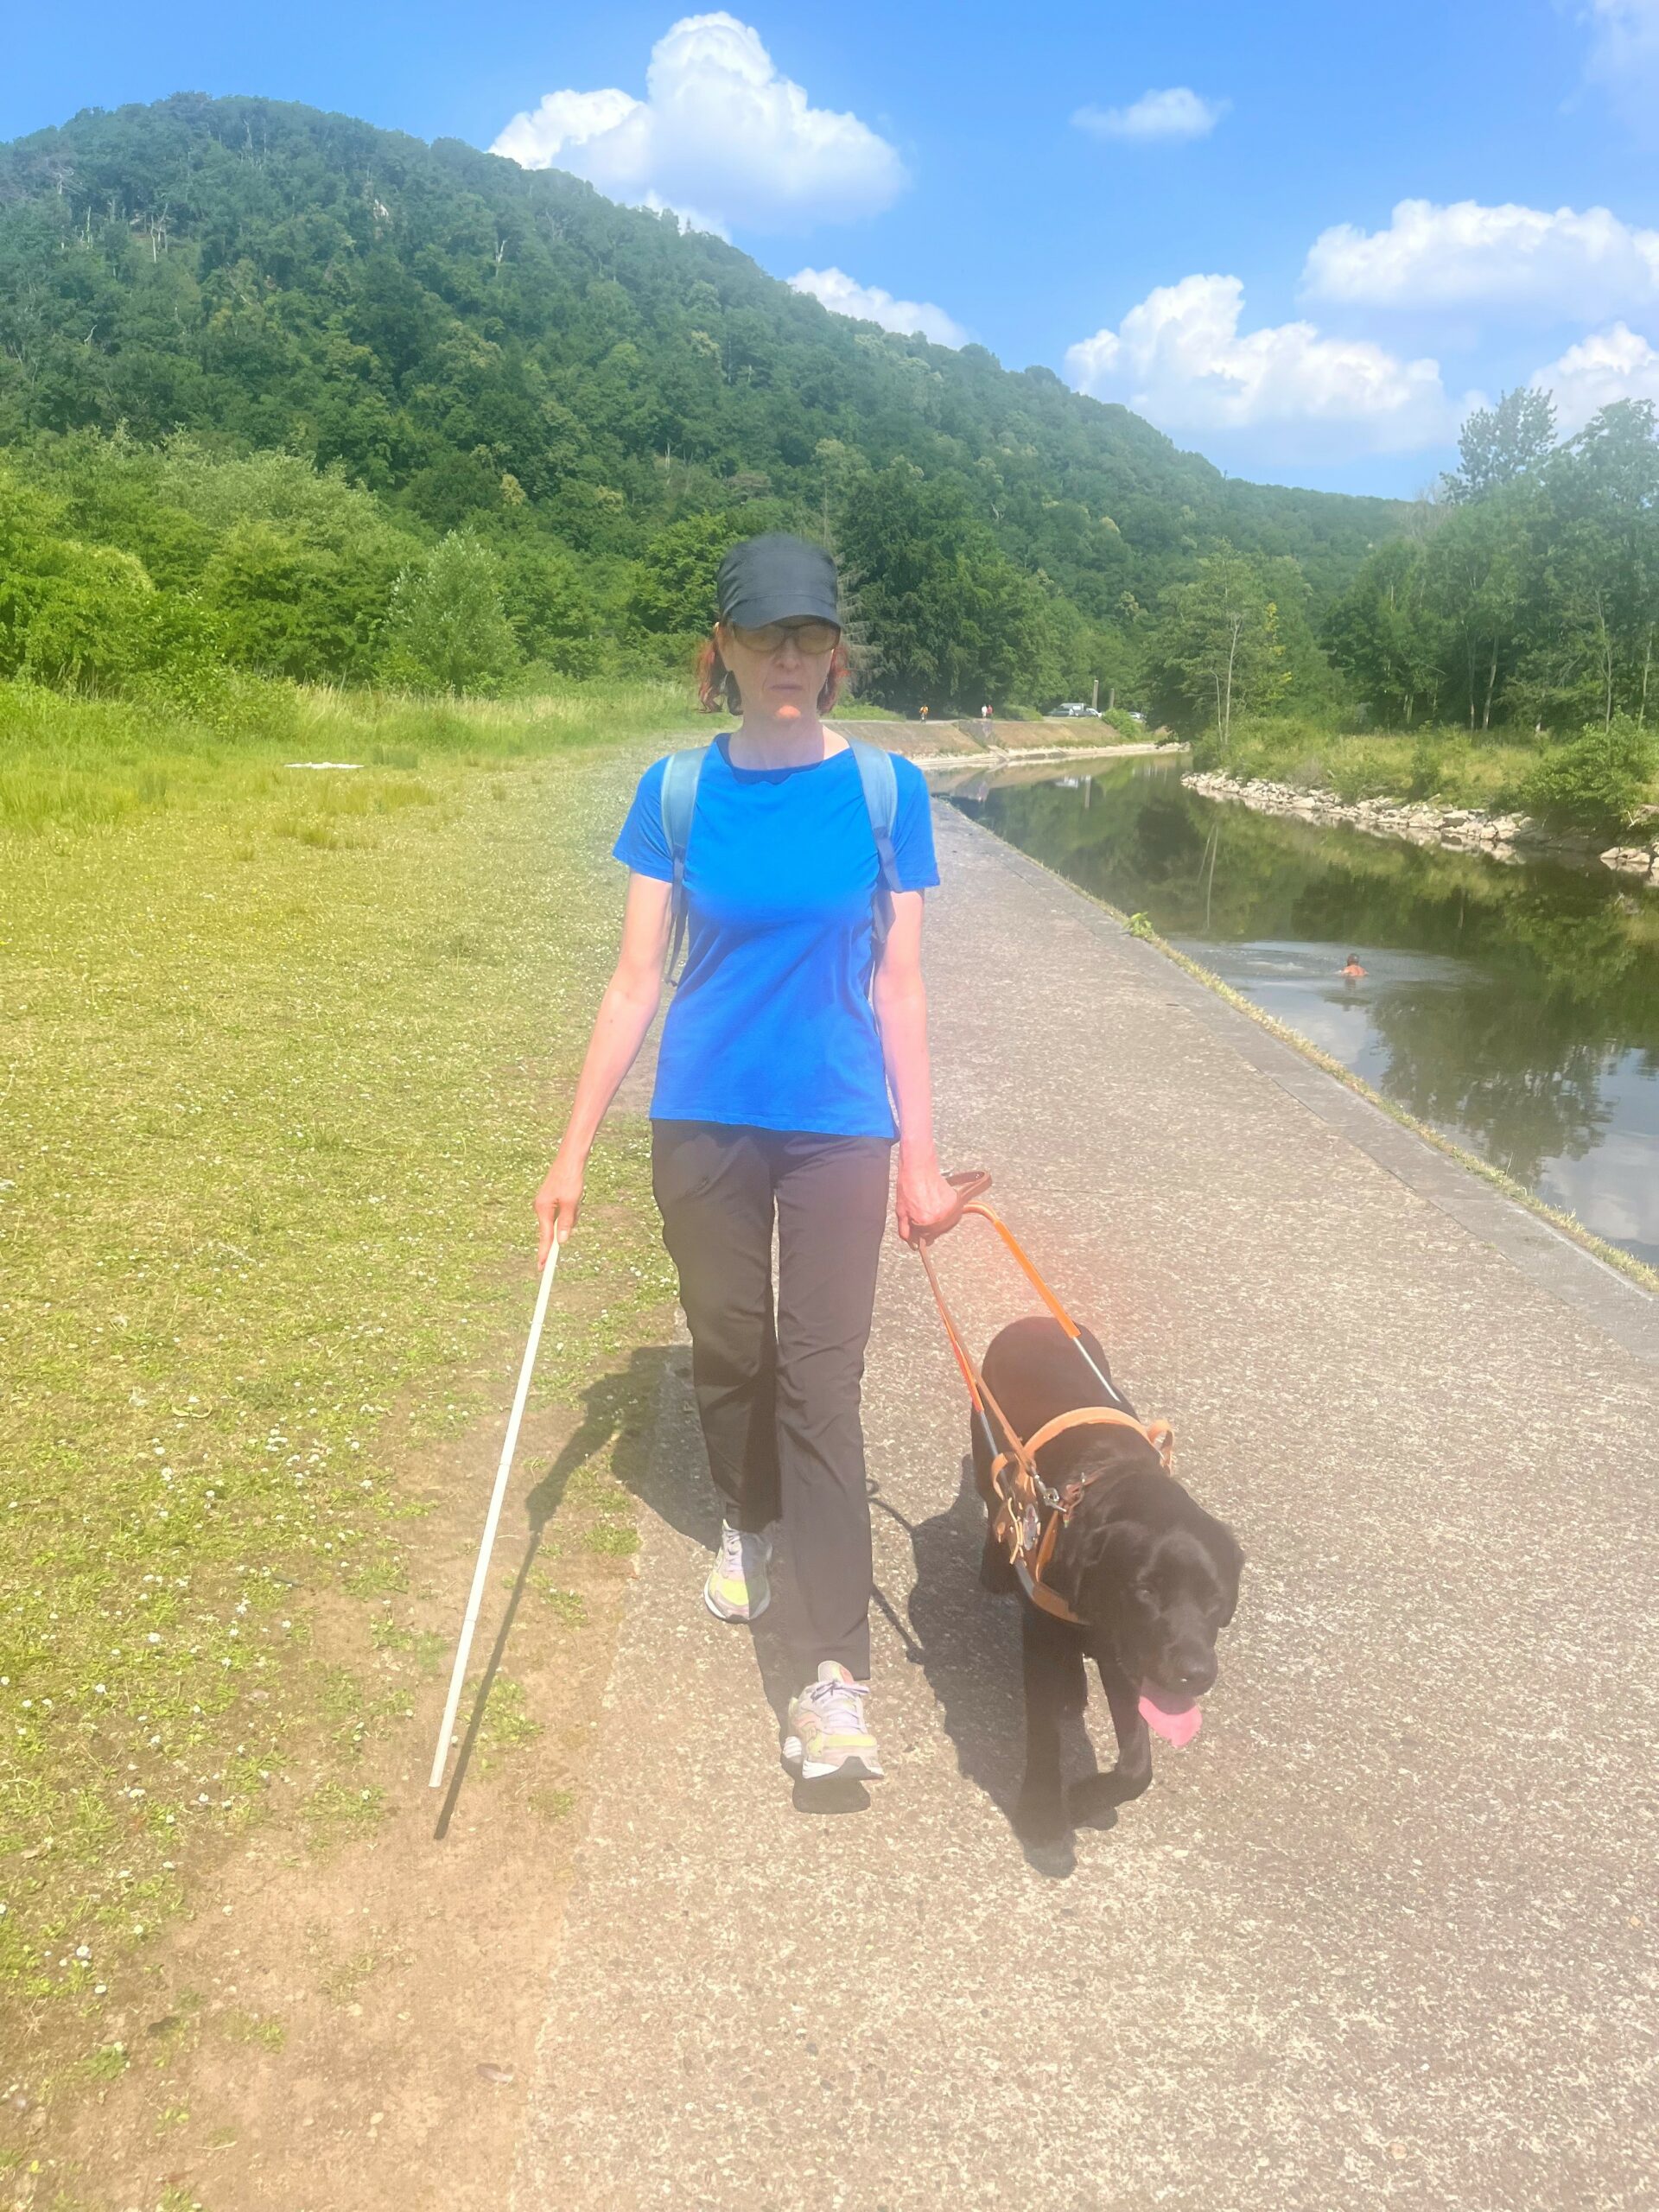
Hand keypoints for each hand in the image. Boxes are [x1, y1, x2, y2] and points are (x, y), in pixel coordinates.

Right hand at [535, 1144, 585, 1266]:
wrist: (571, 1158)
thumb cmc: (570, 1178)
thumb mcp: (572, 1202)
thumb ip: (566, 1223)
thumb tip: (562, 1241)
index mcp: (543, 1209)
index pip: (545, 1238)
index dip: (544, 1254)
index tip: (542, 1268)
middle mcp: (542, 1208)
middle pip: (555, 1229)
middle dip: (568, 1223)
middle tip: (575, 1204)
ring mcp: (547, 1203)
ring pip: (563, 1221)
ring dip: (573, 1214)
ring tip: (576, 1196)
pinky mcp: (553, 1199)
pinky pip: (564, 1212)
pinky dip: (572, 1208)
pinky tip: (576, 1195)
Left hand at [894, 1152, 959, 1245]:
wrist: (919, 1169)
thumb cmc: (908, 1187)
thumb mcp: (901, 1211)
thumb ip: (905, 1230)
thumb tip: (912, 1244)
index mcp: (925, 1222)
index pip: (926, 1238)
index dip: (921, 1234)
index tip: (919, 1227)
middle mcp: (939, 1218)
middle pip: (936, 1232)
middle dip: (930, 1227)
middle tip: (923, 1213)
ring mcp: (949, 1210)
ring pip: (945, 1224)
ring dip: (939, 1220)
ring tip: (930, 1206)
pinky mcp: (955, 1201)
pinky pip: (952, 1213)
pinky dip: (946, 1211)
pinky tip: (936, 1202)